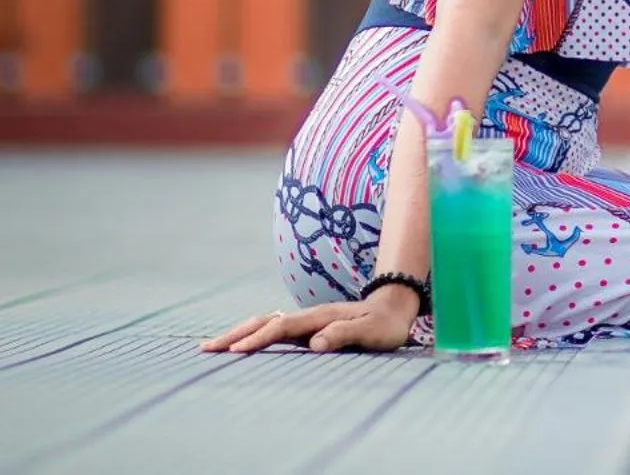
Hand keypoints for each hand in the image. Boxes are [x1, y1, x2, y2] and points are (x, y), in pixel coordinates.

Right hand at [200, 290, 417, 354]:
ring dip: (239, 334)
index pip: (282, 326)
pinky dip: (252, 336)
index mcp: (320, 316)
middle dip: (235, 334)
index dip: (259, 338)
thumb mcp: (371, 331)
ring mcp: (305, 321)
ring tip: (213, 347)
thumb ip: (345, 334)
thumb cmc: (385, 324)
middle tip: (207, 348)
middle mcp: (308, 316)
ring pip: (265, 324)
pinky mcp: (306, 328)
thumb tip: (315, 344)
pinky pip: (272, 330)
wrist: (394, 307)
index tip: (237, 351)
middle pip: (264, 321)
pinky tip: (239, 345)